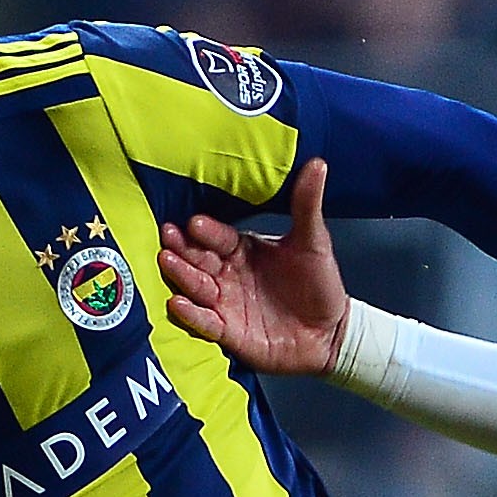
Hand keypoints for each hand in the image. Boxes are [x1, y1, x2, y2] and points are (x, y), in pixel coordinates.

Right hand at [158, 158, 347, 375]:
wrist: (329, 332)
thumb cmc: (319, 283)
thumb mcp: (313, 241)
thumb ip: (306, 205)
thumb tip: (318, 164)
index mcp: (241, 249)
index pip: (219, 237)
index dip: (208, 231)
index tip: (195, 222)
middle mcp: (227, 274)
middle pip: (199, 259)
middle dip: (183, 248)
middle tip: (168, 236)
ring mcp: (225, 303)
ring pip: (196, 287)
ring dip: (181, 274)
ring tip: (166, 261)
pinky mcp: (227, 332)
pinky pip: (205, 322)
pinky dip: (191, 315)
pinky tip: (177, 304)